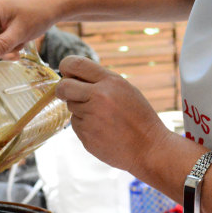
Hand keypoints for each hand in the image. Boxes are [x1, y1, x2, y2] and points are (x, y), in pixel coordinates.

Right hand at [0, 0, 60, 62]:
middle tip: (16, 50)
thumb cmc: (39, 15)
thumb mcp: (20, 34)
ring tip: (22, 40)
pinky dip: (9, 35)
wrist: (55, 4)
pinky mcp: (3, 10)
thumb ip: (1, 46)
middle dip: (0, 45)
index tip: (0, 53)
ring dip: (6, 42)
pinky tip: (21, 35)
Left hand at [57, 56, 169, 174]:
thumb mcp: (125, 90)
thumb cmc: (138, 117)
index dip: (66, 66)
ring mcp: (91, 118)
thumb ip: (101, 82)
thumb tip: (72, 76)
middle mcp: (99, 97)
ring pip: (71, 107)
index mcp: (110, 82)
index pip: (76, 64)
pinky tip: (102, 130)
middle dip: (62, 90)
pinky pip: (76, 125)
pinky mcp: (86, 135)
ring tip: (103, 118)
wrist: (149, 148)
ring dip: (80, 110)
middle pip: (64, 87)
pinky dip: (85, 126)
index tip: (66, 72)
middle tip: (66, 93)